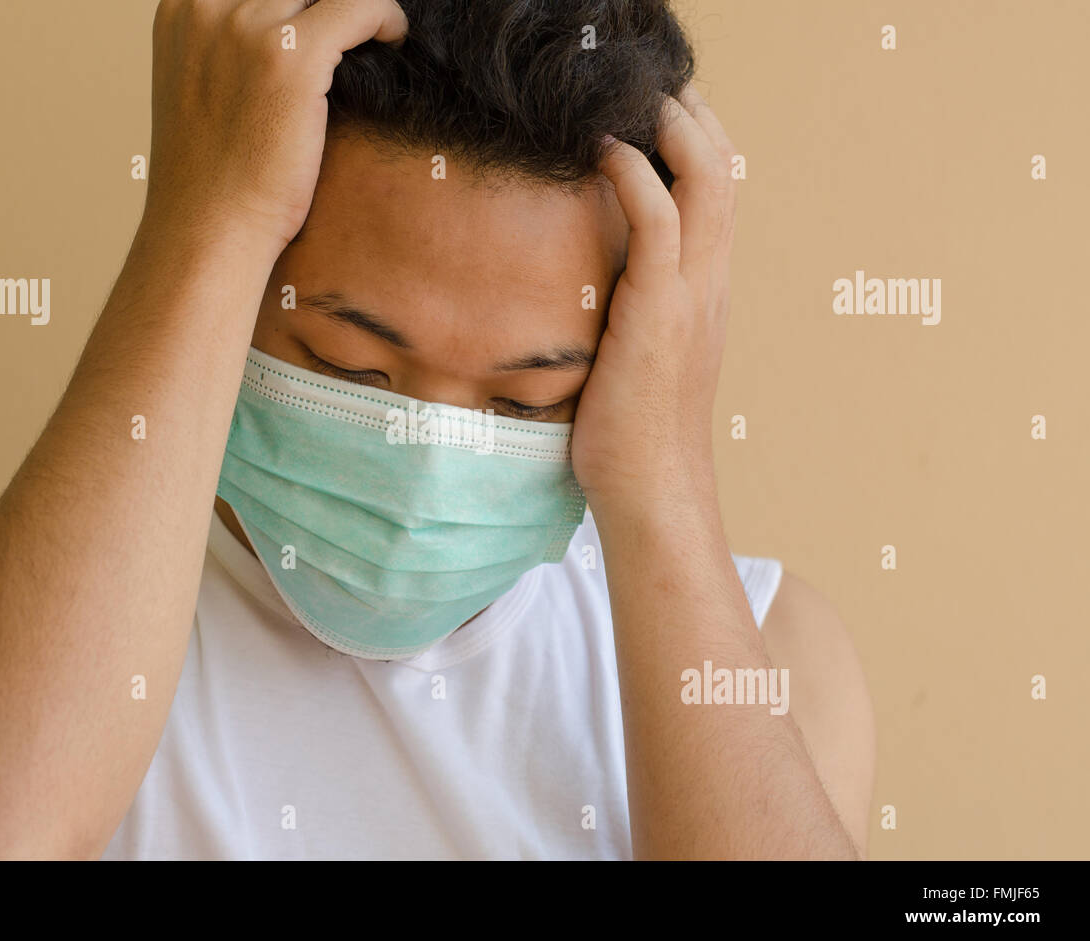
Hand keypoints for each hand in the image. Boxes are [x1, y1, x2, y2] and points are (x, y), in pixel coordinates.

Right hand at [141, 0, 407, 254]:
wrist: (209, 234)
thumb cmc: (215, 179)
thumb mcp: (204, 89)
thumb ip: (231, 44)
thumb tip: (292, 29)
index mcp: (183, 7)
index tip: (326, 16)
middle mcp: (207, 5)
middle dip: (329, 2)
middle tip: (353, 24)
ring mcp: (246, 28)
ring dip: (358, 4)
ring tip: (375, 30)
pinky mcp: (291, 58)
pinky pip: (363, 4)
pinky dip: (385, 16)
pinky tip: (393, 40)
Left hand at [571, 83, 738, 515]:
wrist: (651, 490)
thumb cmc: (632, 430)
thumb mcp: (636, 352)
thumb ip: (629, 307)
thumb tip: (590, 282)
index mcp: (707, 289)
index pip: (717, 191)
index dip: (696, 138)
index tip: (658, 103)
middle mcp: (711, 282)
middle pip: (723, 168)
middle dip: (691, 111)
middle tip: (649, 76)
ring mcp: (693, 296)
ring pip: (706, 181)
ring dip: (672, 124)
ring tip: (632, 92)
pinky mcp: (660, 314)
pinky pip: (661, 224)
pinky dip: (637, 176)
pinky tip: (605, 149)